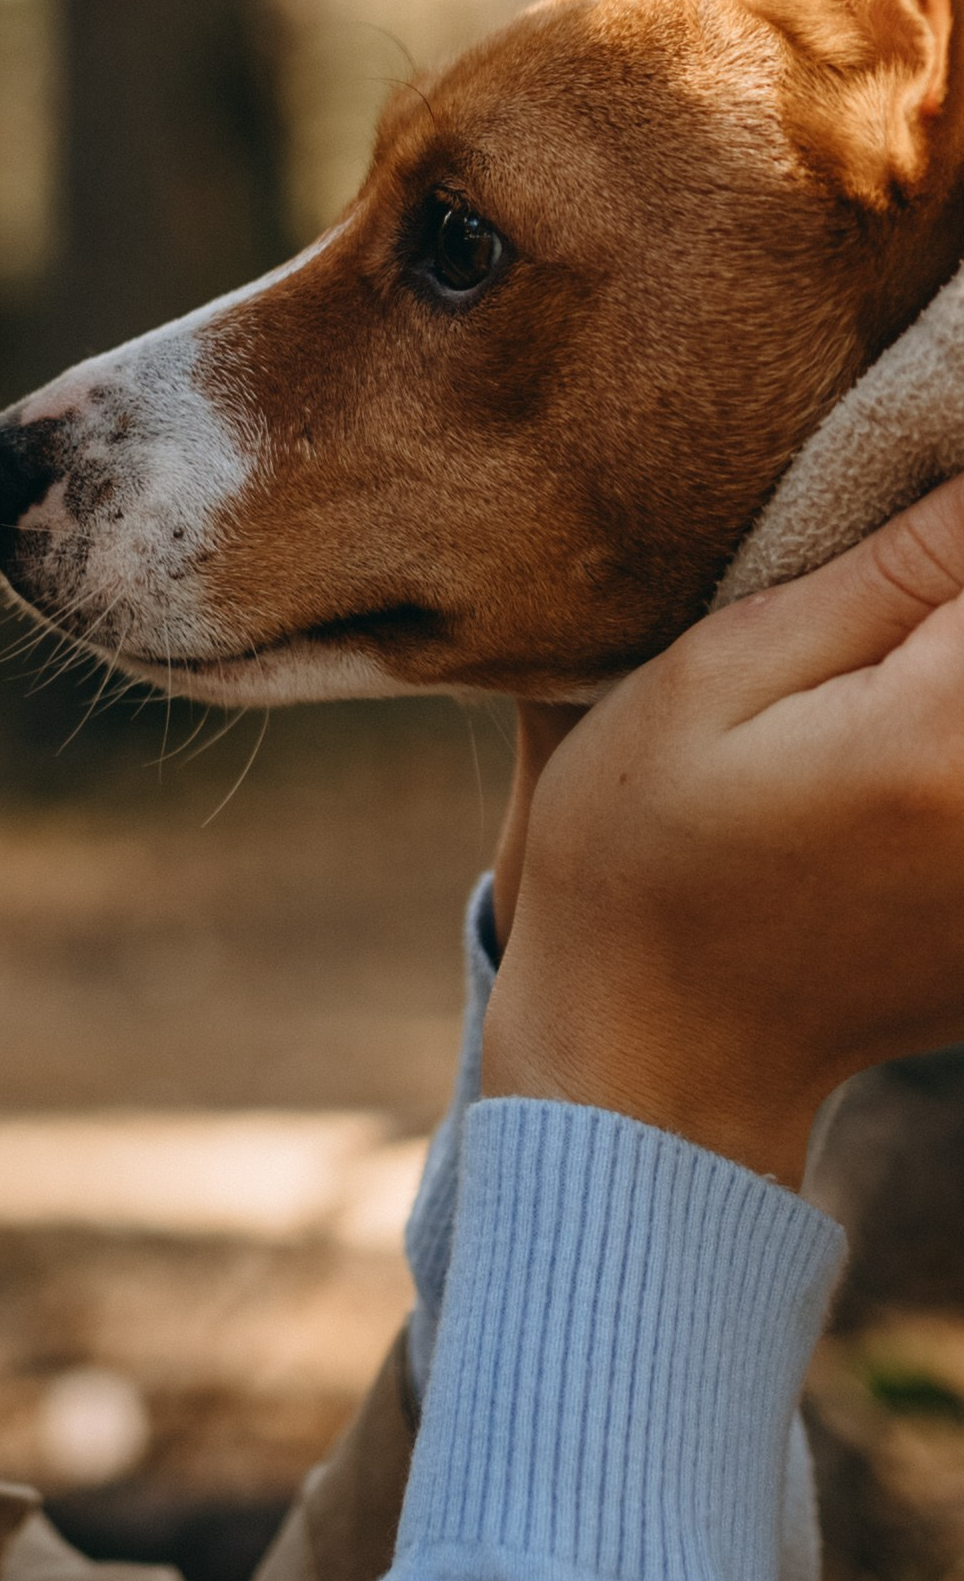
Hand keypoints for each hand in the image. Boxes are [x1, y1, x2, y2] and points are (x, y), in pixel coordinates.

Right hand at [483, 475, 963, 1187]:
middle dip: (933, 616)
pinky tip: (880, 785)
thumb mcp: (717, 678)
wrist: (653, 1057)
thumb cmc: (646, 852)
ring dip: (936, 678)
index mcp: (941, 731)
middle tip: (861, 639)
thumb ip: (883, 574)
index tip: (873, 561)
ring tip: (851, 722)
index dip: (935, 523)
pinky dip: (939, 756)